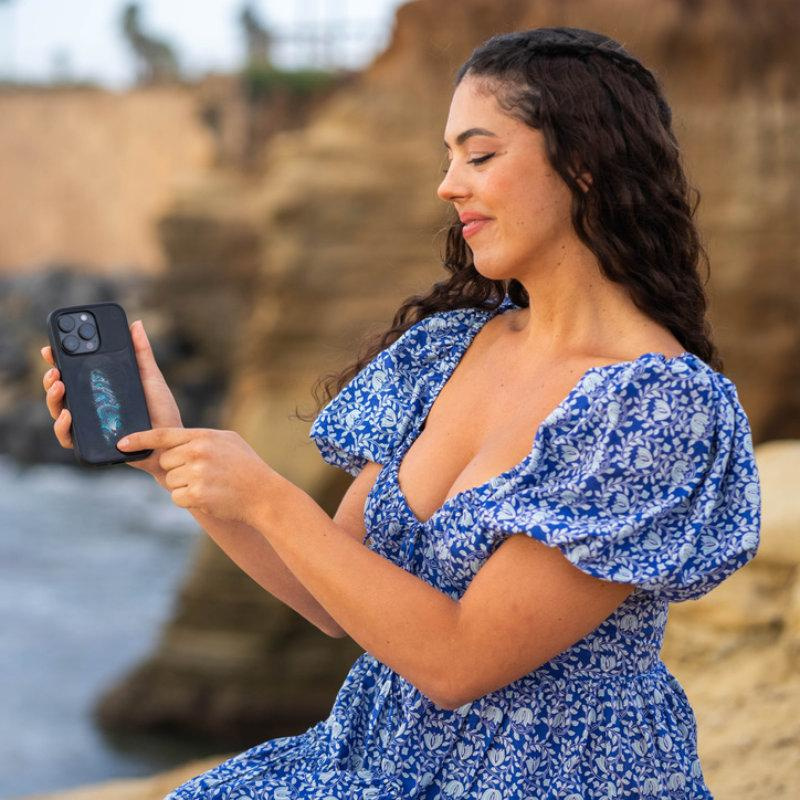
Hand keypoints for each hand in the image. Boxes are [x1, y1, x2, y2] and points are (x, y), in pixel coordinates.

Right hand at [41, 319, 182, 486]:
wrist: (170, 442)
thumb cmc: (162, 411)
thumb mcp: (151, 378)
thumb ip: (141, 353)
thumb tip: (136, 324)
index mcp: (101, 387)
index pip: (74, 371)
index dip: (58, 360)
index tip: (50, 348)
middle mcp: (91, 404)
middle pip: (60, 389)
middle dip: (51, 377)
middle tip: (54, 369)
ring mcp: (89, 423)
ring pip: (58, 410)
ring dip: (52, 398)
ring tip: (59, 386)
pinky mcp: (92, 443)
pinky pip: (68, 437)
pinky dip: (62, 427)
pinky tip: (67, 415)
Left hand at [116, 427, 281, 525]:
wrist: (264, 494)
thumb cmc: (247, 467)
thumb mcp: (228, 441)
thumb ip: (201, 438)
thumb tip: (172, 442)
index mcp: (204, 436)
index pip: (163, 435)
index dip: (139, 439)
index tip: (121, 444)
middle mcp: (198, 452)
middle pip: (165, 462)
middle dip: (177, 470)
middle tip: (201, 474)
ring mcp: (198, 473)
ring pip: (170, 481)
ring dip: (184, 487)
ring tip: (210, 485)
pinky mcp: (198, 494)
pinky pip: (177, 498)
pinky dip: (189, 501)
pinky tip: (210, 497)